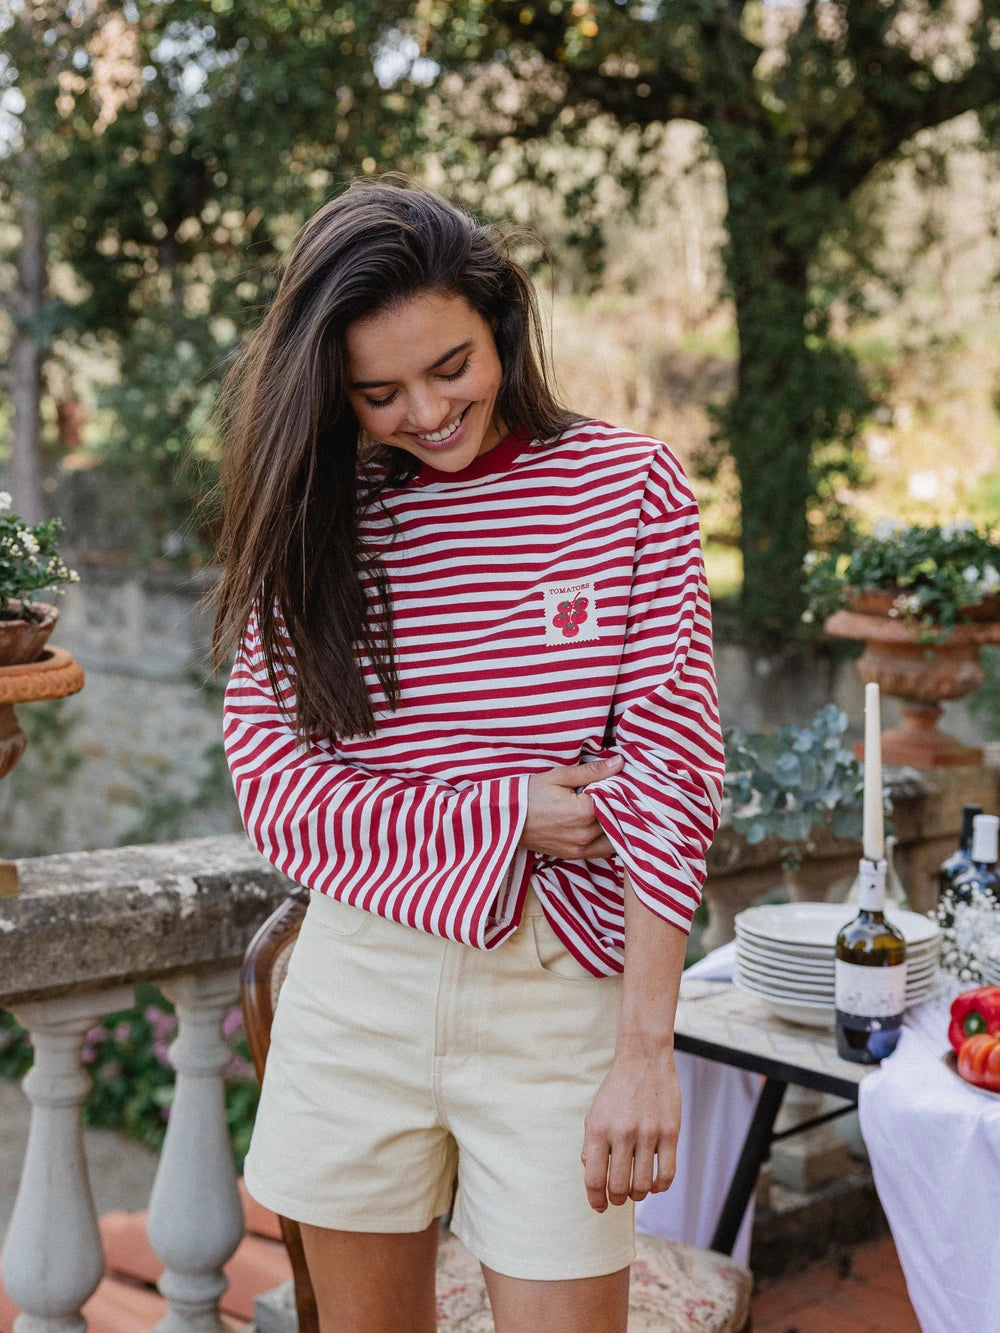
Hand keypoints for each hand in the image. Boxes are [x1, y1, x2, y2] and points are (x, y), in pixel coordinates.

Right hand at [517, 756, 622, 859]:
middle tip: (617, 795)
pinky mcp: (574, 855)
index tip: (619, 782)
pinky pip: (602, 851)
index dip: (620, 790)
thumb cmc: (530, 795)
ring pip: (614, 840)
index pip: (617, 800)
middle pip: (618, 821)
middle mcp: (585, 834)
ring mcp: (580, 848)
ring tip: (611, 810)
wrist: (505, 820)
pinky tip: (602, 825)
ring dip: (617, 826)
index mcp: (584, 812)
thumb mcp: (559, 776)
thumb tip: (619, 762)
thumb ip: (592, 771)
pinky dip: (607, 840)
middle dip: (620, 808)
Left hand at [581, 1044, 680, 1211]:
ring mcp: (648, 1134)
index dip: (595, 1199)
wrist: (644, 1059)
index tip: (599, 1206)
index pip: (594, 1179)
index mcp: (598, 1129)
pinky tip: (654, 1183)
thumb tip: (591, 1174)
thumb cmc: (617, 1090)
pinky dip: (659, 1187)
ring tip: (636, 1190)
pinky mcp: (670, 1133)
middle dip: (617, 1199)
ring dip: (637, 1195)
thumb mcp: (595, 1113)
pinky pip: (667, 1174)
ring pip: (642, 1185)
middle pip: (619, 1187)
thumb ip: (590, 1145)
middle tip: (619, 1197)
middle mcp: (622, 1133)